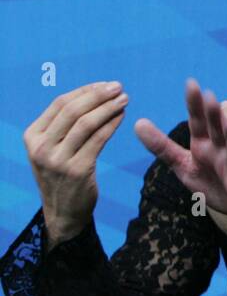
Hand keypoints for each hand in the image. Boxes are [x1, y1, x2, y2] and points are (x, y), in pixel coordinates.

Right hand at [24, 81, 129, 245]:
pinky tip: (122, 117)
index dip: (85, 91)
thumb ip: (63, 125)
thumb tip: (92, 94)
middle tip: (118, 87)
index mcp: (32, 136)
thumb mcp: (51, 149)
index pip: (60, 104)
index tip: (105, 84)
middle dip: (98, 95)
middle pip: (73, 111)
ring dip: (108, 108)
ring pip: (86, 123)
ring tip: (124, 99)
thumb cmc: (61, 173)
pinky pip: (98, 140)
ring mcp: (57, 160)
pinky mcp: (77, 170)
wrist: (63, 211)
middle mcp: (40, 147)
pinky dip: (112, 124)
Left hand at [134, 79, 226, 229]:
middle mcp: (223, 149)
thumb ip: (163, 147)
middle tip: (208, 98)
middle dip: (214, 115)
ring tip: (226, 123)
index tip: (191, 84)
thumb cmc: (217, 183)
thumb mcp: (185, 166)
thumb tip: (137, 122)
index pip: (199, 121)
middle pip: (218, 128)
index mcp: (205, 144)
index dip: (195, 104)